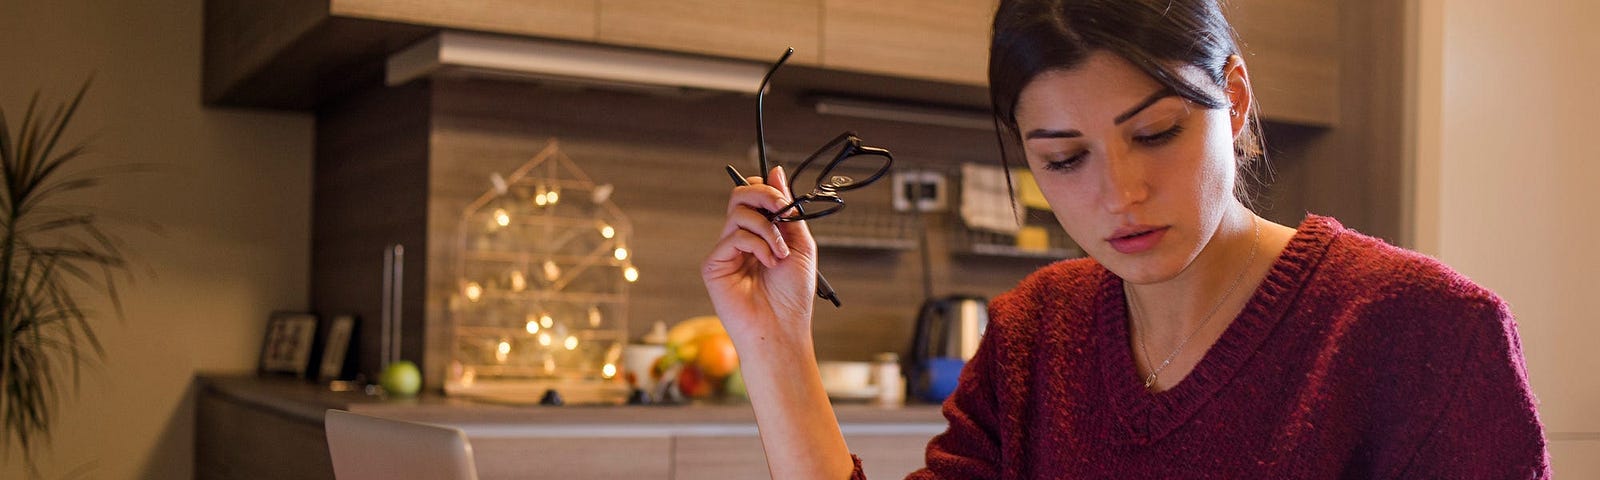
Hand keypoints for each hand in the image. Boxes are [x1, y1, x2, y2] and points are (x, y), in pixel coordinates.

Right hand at [701, 166, 817, 346]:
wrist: (783, 329)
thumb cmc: (793, 295)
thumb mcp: (800, 244)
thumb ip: (788, 209)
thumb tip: (775, 170)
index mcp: (760, 234)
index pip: (754, 195)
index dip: (768, 190)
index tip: (786, 201)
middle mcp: (740, 240)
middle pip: (740, 195)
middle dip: (765, 196)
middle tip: (782, 212)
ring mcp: (725, 252)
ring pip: (739, 213)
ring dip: (768, 229)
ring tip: (779, 254)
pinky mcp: (713, 265)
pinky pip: (733, 237)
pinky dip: (757, 245)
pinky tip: (768, 264)